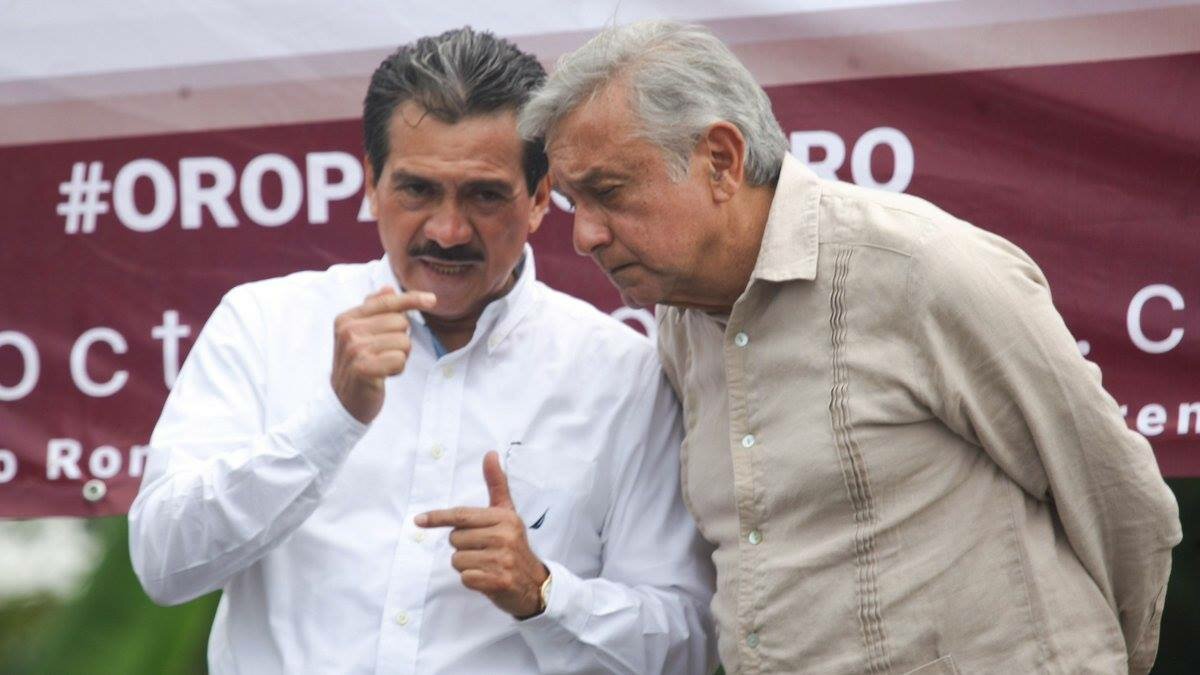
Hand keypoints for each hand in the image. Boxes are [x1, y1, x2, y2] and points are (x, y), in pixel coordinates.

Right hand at [331, 287, 435, 423]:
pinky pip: (400, 359)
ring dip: (400, 356)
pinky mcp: (364, 368)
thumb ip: (374, 310)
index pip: (386, 302)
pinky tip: (384, 375)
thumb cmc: (358, 365)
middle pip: (400, 322)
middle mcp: (348, 331)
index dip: (412, 299)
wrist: (343, 401)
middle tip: (384, 354)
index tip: (432, 300)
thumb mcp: (361, 334)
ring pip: (403, 342)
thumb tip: (389, 288)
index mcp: (346, 318)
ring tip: (382, 365)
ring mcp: (354, 349)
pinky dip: (398, 369)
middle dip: (401, 340)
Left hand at [415, 451, 548, 617]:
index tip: (418, 520)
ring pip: (457, 559)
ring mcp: (502, 559)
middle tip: (483, 549)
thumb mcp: (507, 513)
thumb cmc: (513, 544)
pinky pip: (465, 577)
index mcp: (504, 518)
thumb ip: (496, 484)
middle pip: (455, 539)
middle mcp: (504, 536)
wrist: (533, 583)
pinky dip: (472, 579)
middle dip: (463, 546)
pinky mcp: (498, 581)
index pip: (462, 515)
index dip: (438, 517)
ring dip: (466, 564)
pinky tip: (487, 577)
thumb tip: (490, 454)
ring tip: (486, 564)